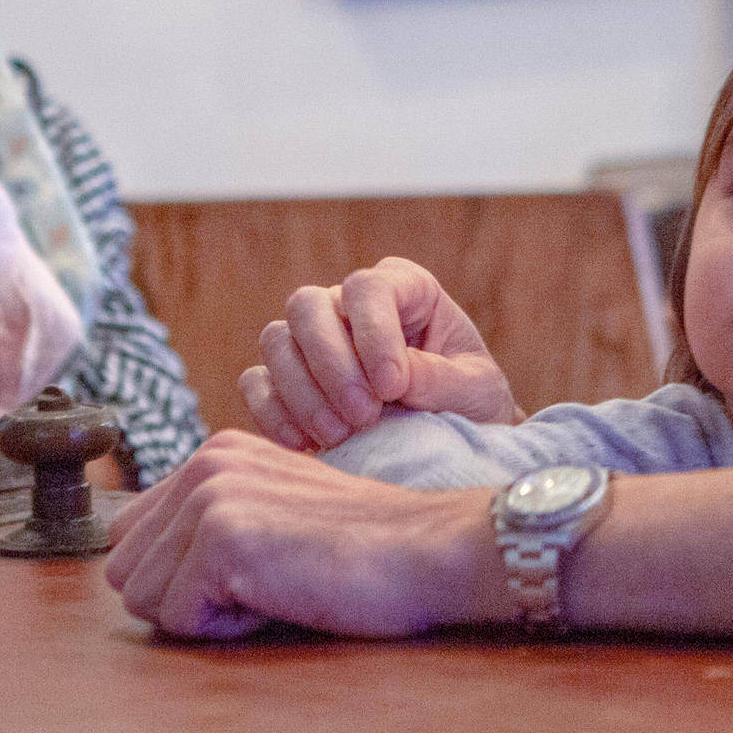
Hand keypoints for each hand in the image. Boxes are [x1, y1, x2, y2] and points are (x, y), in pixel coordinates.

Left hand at [104, 430, 500, 638]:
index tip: (249, 572)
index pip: (129, 537)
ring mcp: (211, 498)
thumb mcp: (274, 513)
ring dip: (204, 614)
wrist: (428, 550)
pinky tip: (281, 598)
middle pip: (125, 571)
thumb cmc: (363, 549)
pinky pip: (178, 620)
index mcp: (214, 454)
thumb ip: (210, 524)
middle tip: (263, 584)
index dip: (178, 577)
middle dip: (184, 598)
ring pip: (142, 599)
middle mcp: (204, 464)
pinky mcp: (223, 539)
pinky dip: (227, 629)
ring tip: (272, 587)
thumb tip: (138, 572)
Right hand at [239, 257, 517, 449]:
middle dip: (331, 364)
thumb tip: (393, 378)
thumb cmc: (472, 403)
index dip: (373, 332)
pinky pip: (256, 383)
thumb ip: (441, 379)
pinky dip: (273, 413)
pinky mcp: (287, 381)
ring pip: (277, 341)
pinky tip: (305, 445)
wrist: (454, 441)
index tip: (392, 386)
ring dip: (302, 392)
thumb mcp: (476, 390)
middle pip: (308, 306)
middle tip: (364, 417)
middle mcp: (348, 305)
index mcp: (403, 289)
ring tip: (339, 436)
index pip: (368, 287)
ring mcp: (312, 341)